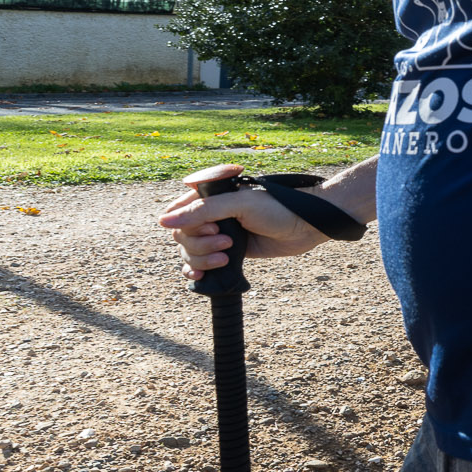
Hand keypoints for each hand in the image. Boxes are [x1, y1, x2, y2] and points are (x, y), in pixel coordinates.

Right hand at [159, 164, 327, 279]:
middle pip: (181, 235)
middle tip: (227, 241)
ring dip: (203, 258)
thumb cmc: (278, 207)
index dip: (187, 224)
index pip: (177, 211)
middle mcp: (212, 214)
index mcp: (211, 195)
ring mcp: (219, 234)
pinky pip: (200, 264)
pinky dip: (197, 270)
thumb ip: (203, 211)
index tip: (212, 226)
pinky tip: (201, 276)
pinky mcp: (228, 252)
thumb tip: (164, 222)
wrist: (307, 226)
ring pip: (190, 251)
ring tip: (228, 256)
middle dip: (200, 243)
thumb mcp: (240, 204)